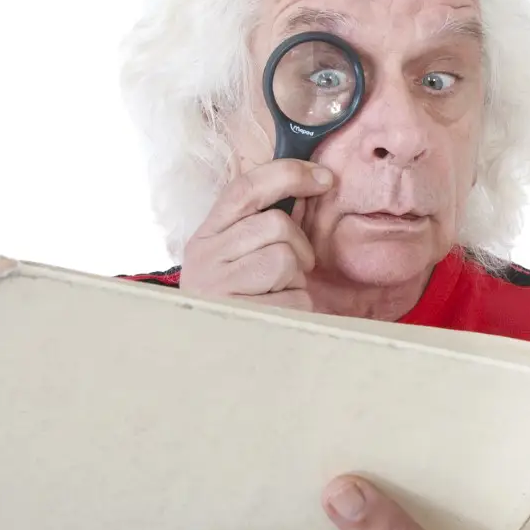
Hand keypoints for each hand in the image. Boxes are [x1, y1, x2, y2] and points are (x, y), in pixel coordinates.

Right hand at [178, 159, 332, 309]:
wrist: (209, 355)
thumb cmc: (238, 299)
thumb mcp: (235, 256)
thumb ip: (258, 223)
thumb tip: (312, 183)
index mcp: (206, 234)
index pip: (246, 188)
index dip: (289, 174)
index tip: (325, 178)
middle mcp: (205, 256)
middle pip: (276, 225)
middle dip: (298, 246)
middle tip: (290, 269)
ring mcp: (219, 288)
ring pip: (285, 258)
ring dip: (295, 278)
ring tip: (276, 293)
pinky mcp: (242, 316)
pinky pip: (294, 298)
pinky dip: (297, 306)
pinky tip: (277, 314)